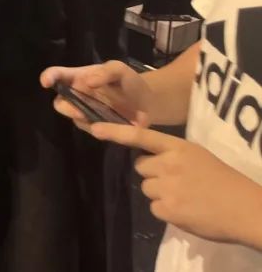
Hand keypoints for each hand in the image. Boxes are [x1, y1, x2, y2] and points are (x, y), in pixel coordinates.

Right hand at [40, 60, 154, 132]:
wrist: (147, 102)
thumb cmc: (129, 81)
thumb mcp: (120, 69)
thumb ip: (106, 72)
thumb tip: (88, 81)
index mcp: (78, 77)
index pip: (58, 75)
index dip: (48, 77)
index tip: (46, 82)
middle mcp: (77, 96)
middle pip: (60, 103)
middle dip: (65, 107)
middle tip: (78, 111)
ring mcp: (86, 112)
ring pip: (74, 118)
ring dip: (82, 119)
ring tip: (97, 120)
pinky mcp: (97, 127)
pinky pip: (91, 130)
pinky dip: (98, 128)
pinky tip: (110, 125)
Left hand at [88, 123, 261, 249]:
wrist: (246, 208)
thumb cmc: (224, 181)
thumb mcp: (197, 157)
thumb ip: (171, 156)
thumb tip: (150, 163)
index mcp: (178, 147)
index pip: (141, 136)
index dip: (115, 132)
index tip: (94, 128)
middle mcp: (168, 164)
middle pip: (141, 167)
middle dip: (153, 174)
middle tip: (178, 182)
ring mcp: (166, 187)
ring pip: (147, 188)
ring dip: (160, 194)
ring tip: (185, 197)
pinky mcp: (167, 209)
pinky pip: (155, 208)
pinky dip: (167, 211)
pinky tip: (186, 210)